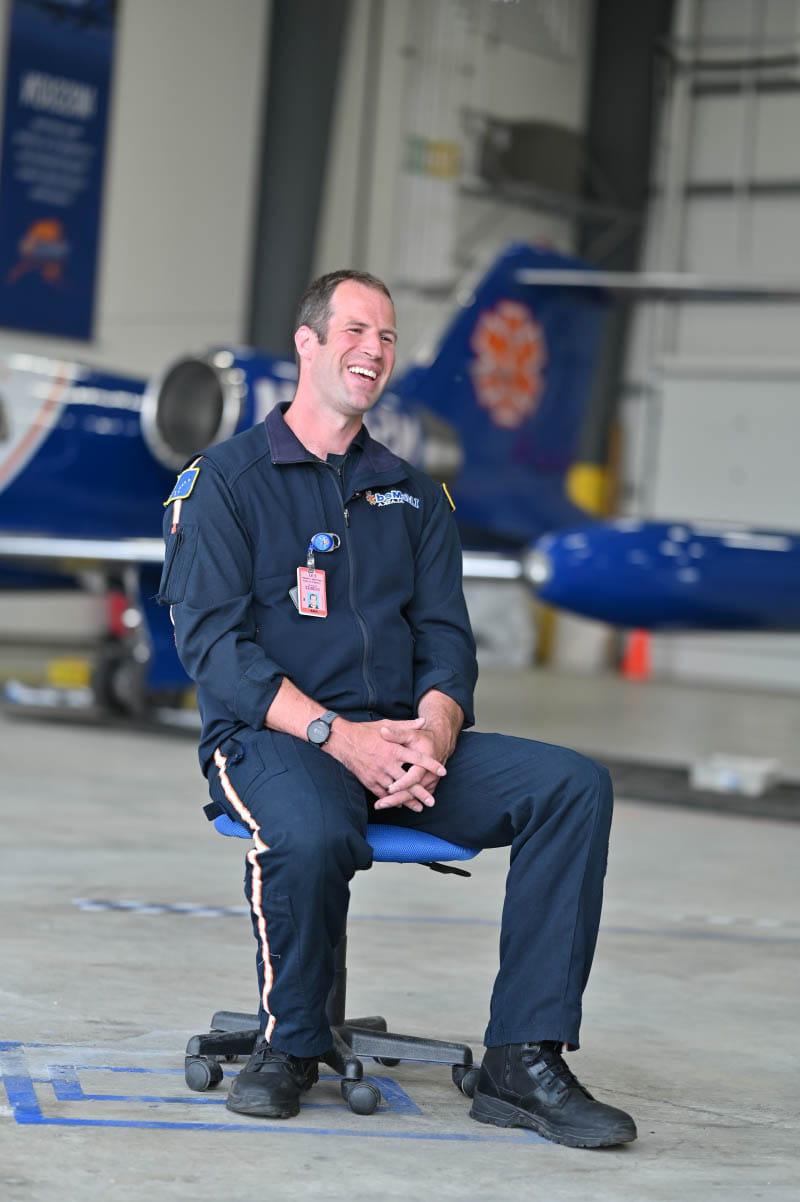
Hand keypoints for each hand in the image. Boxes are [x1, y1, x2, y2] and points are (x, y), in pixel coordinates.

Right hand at [326, 716, 445, 811]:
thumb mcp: (387, 725)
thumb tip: (423, 721)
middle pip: (408, 781)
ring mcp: (378, 773)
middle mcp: (388, 763)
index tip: (442, 772)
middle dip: (421, 792)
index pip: (417, 759)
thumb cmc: (366, 731)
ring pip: (396, 791)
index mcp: (394, 749)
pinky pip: (382, 793)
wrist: (343, 740)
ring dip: (408, 800)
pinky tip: (398, 805)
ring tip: (418, 808)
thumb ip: (407, 726)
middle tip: (432, 802)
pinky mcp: (368, 780)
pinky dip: (391, 800)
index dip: (431, 765)